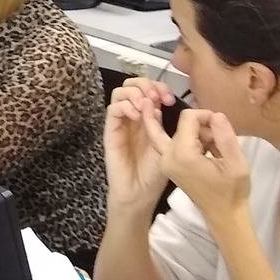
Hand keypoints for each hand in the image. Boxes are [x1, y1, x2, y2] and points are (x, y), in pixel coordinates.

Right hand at [103, 79, 176, 213]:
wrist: (139, 194)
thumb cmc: (154, 173)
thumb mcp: (165, 144)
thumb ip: (160, 123)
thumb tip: (155, 104)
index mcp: (148, 117)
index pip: (149, 89)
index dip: (159, 87)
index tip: (169, 99)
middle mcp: (133, 116)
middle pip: (132, 85)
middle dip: (145, 85)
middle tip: (156, 97)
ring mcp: (121, 123)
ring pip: (120, 92)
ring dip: (134, 93)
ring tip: (145, 105)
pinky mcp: (110, 131)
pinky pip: (112, 109)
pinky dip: (125, 106)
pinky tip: (136, 116)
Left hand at [157, 109, 251, 221]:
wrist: (223, 216)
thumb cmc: (232, 191)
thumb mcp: (236, 163)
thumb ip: (225, 136)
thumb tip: (216, 114)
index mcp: (182, 155)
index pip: (188, 117)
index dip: (206, 116)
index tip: (222, 128)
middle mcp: (167, 156)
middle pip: (182, 124)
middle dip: (202, 128)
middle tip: (220, 142)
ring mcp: (164, 162)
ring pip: (177, 132)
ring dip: (198, 135)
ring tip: (217, 151)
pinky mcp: (167, 166)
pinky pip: (175, 143)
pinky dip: (193, 143)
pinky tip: (210, 154)